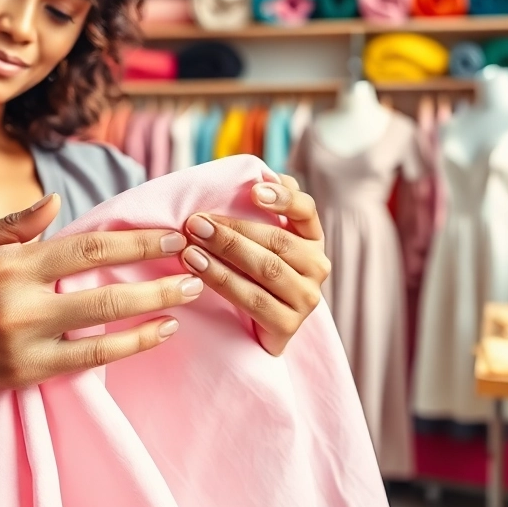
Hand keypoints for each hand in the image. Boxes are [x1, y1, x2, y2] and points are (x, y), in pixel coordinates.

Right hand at [0, 193, 202, 456]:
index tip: (171, 235)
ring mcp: (25, 342)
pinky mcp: (27, 373)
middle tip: (195, 264)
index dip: (134, 240)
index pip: (86, 246)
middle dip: (156, 275)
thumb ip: (18, 224)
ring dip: (154, 311)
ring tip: (187, 298)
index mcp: (11, 263)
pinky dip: (130, 346)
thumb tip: (59, 199)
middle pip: (104, 285)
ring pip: (104, 325)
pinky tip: (159, 333)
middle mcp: (20, 302)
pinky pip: (90, 360)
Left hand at [179, 175, 329, 355]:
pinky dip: (222, 282)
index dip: (283, 198)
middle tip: (195, 222)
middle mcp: (317, 267)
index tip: (254, 191)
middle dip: (232, 231)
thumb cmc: (254, 274)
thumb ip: (264, 208)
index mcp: (312, 239)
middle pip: (277, 241)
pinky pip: (253, 300)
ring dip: (223, 254)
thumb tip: (259, 176)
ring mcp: (306, 298)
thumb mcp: (260, 241)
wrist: (257, 330)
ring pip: (265, 269)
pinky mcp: (289, 325)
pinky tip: (197, 270)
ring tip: (190, 245)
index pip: (306, 210)